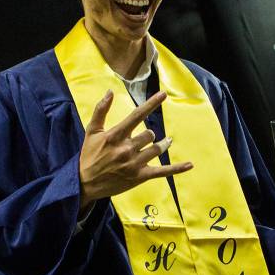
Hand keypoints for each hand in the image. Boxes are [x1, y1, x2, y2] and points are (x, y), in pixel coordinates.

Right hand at [78, 90, 192, 208]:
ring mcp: (134, 164)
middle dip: (148, 135)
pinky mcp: (140, 177)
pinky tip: (190, 164)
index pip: (137, 115)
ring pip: (157, 149)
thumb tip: (110, 92)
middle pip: (149, 134)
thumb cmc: (89, 155)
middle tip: (144, 139)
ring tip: (165, 143)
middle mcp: (127, 149)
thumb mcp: (91, 131)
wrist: (85, 183)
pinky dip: (177, 168)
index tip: (163, 94)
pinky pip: (162, 172)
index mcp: (116, 135)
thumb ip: (101, 110)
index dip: (151, 104)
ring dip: (162, 145)